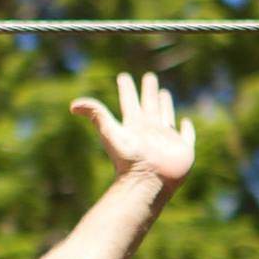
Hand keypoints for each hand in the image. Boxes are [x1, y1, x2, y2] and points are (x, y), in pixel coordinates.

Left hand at [70, 72, 195, 186]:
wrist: (147, 182)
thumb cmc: (129, 159)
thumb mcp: (110, 132)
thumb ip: (96, 115)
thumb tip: (72, 105)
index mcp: (133, 125)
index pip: (129, 102)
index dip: (126, 89)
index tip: (123, 76)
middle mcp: (149, 129)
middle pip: (149, 105)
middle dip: (148, 91)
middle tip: (149, 76)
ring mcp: (166, 139)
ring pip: (166, 116)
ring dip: (165, 105)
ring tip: (163, 93)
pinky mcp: (182, 148)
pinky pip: (185, 136)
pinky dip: (186, 129)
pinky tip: (185, 122)